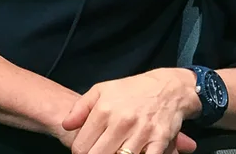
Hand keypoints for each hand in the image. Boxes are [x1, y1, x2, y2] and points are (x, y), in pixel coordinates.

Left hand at [60, 69, 199, 153]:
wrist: (169, 88)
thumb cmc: (131, 90)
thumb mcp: (101, 90)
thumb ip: (80, 108)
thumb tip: (66, 125)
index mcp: (104, 110)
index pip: (81, 147)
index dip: (80, 152)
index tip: (85, 150)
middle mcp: (121, 123)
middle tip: (99, 151)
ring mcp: (141, 134)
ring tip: (114, 150)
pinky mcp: (159, 142)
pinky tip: (131, 153)